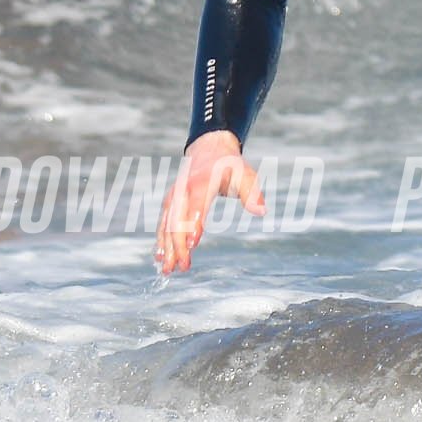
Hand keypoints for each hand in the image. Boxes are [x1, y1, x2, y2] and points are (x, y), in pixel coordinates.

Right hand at [154, 131, 265, 272]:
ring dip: (167, 248)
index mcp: (203, 182)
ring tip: (167, 270)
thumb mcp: (245, 174)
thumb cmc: (230, 166)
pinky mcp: (169, 204)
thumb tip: (261, 211)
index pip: (197, 204)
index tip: (193, 244)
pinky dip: (161, 241)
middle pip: (177, 219)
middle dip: (178, 244)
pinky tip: (161, 259)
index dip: (194, 223)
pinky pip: (162, 224)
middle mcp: (183, 190)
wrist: (209, 150)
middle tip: (184, 267)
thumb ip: (252, 193)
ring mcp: (174, 197)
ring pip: (166, 224)